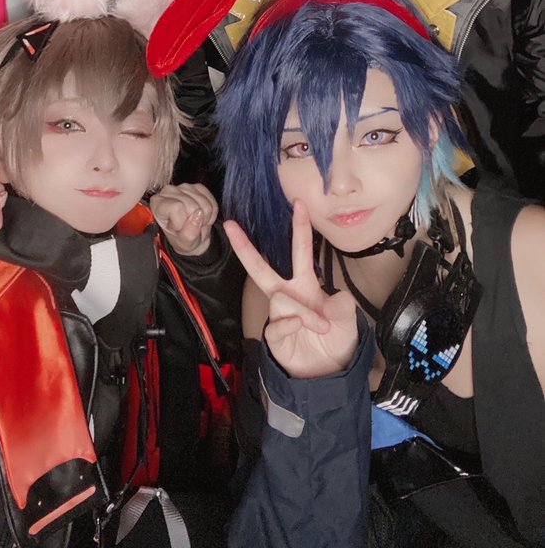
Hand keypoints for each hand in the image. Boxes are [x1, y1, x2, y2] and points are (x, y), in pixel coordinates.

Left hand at [150, 182, 217, 256]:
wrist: (193, 237)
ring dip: (204, 217)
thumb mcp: (183, 243)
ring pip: (203, 202)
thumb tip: (198, 216)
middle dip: (196, 220)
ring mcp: (184, 187)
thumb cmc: (181, 239)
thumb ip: (188, 234)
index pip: (176, 207)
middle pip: (191, 205)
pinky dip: (211, 211)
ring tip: (197, 222)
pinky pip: (211, 199)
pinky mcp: (198, 187)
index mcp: (158, 203)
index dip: (182, 222)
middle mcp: (168, 191)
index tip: (179, 228)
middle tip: (190, 227)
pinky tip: (203, 216)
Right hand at [224, 201, 357, 378]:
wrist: (328, 375)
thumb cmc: (336, 341)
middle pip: (260, 267)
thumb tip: (333, 298)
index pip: (300, 250)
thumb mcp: (349, 321)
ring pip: (280, 298)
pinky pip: (276, 323)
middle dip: (244, 246)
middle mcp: (287, 294)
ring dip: (304, 311)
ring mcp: (278, 315)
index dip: (300, 227)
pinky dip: (290, 325)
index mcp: (306, 284)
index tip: (299, 203)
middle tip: (230, 225)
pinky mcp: (273, 336)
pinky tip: (299, 327)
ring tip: (321, 326)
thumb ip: (343, 307)